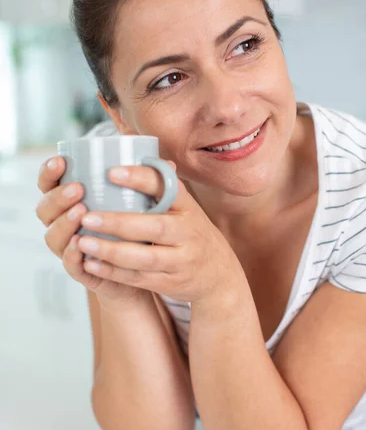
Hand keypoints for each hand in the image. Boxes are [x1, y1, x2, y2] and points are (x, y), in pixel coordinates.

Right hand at [36, 156, 150, 307]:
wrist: (142, 271)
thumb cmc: (137, 229)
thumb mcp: (139, 203)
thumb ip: (146, 184)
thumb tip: (168, 165)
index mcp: (72, 201)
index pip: (49, 183)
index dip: (49, 172)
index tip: (61, 161)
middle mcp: (64, 223)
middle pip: (45, 209)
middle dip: (58, 197)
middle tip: (78, 189)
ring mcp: (70, 248)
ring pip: (53, 236)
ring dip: (64, 224)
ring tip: (80, 212)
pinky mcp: (82, 271)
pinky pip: (69, 264)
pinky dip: (72, 254)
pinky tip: (81, 243)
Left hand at [78, 165, 241, 303]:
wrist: (219, 274)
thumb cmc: (190, 232)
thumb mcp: (185, 208)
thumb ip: (161, 187)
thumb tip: (132, 147)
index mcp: (188, 207)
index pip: (167, 188)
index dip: (140, 179)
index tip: (111, 172)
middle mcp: (188, 232)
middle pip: (155, 227)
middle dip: (119, 222)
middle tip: (86, 216)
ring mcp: (182, 260)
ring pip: (146, 257)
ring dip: (112, 251)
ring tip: (83, 242)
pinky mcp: (172, 282)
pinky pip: (141, 278)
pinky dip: (114, 272)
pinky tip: (90, 263)